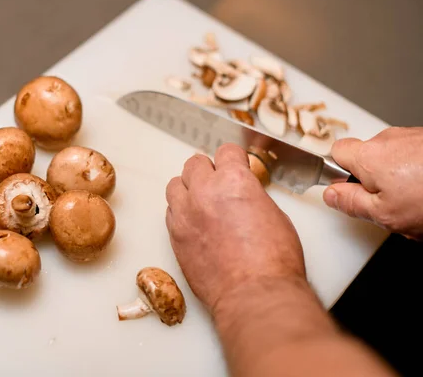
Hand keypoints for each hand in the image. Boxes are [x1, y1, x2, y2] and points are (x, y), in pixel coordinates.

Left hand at [165, 143, 305, 314]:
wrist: (254, 295)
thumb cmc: (274, 261)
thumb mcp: (275, 215)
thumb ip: (252, 196)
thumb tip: (244, 195)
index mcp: (234, 180)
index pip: (226, 151)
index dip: (233, 158)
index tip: (235, 164)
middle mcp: (204, 191)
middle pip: (194, 163)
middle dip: (208, 170)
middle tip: (218, 184)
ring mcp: (185, 213)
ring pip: (175, 185)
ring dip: (188, 189)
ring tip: (202, 202)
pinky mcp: (174, 235)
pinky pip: (170, 212)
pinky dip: (180, 212)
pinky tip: (195, 223)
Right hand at [323, 127, 422, 240]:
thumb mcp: (384, 214)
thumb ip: (350, 202)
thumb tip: (330, 194)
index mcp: (369, 155)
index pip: (336, 151)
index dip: (338, 171)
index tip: (350, 189)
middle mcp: (389, 139)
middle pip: (367, 156)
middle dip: (373, 179)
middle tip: (389, 204)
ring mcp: (414, 137)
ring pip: (393, 158)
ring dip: (399, 178)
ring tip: (417, 202)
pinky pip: (415, 156)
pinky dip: (419, 173)